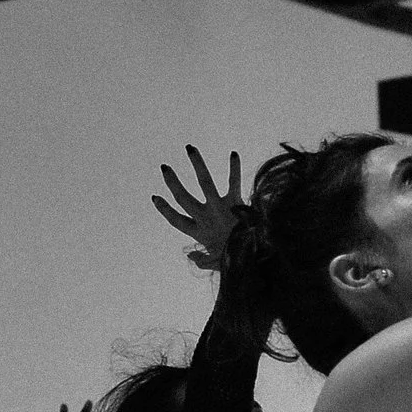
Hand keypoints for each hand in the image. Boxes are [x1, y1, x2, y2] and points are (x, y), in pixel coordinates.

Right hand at [152, 147, 245, 271]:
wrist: (255, 257)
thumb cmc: (236, 259)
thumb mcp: (215, 264)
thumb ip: (201, 261)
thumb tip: (190, 254)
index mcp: (199, 232)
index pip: (176, 220)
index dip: (165, 209)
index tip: (155, 197)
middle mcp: (206, 217)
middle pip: (184, 197)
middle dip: (173, 182)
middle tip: (165, 167)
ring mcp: (219, 208)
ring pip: (204, 182)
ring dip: (197, 163)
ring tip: (190, 148)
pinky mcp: (236, 203)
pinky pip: (233, 182)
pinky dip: (234, 168)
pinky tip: (234, 153)